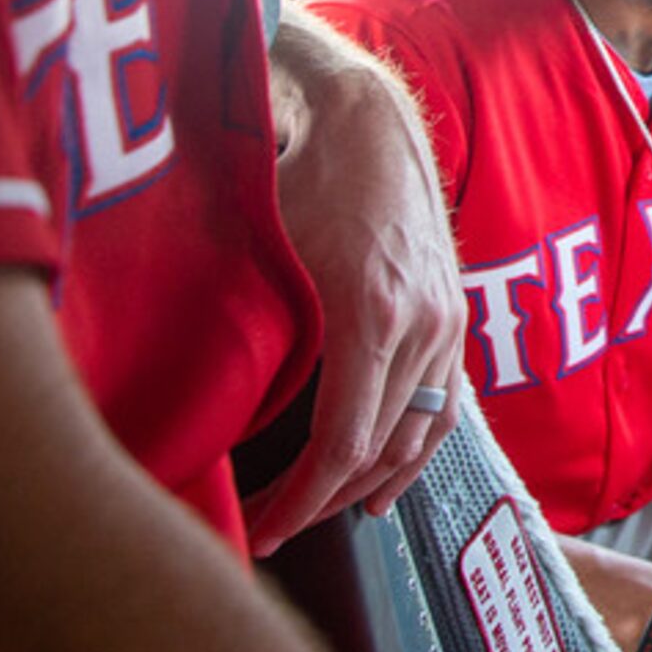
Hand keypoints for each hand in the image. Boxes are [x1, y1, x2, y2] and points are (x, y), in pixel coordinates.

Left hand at [244, 37, 464, 554]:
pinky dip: (417, 452)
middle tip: (272, 530)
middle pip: (379, 450)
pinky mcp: (453, 314)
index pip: (343, 445)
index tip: (262, 530)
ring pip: (419, 435)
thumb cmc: (303, 178)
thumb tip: (198, 412)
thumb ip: (252, 334)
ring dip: (370, 484)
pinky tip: (386, 483)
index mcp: (373, 315)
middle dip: (323, 502)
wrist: (369, 121)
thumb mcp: (265, 255)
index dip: (300, 502)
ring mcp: (446, 321)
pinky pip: (446, 405)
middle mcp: (422, 326)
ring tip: (322, 516)